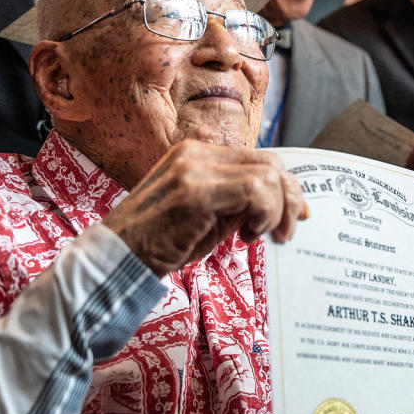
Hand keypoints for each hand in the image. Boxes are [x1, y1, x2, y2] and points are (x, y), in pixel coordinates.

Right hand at [103, 140, 306, 276]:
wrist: (117, 259)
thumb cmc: (160, 243)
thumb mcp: (206, 217)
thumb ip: (237, 203)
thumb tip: (280, 205)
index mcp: (198, 155)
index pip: (260, 160)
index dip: (287, 187)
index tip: (296, 215)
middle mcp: (196, 154)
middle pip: (270, 163)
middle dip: (290, 198)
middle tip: (287, 230)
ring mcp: (194, 169)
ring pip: (267, 176)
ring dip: (276, 210)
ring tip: (261, 235)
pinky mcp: (194, 191)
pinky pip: (254, 191)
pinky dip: (263, 214)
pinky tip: (247, 235)